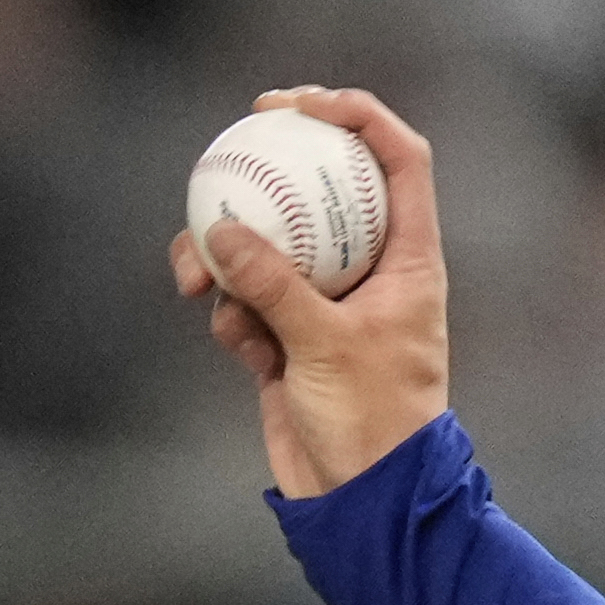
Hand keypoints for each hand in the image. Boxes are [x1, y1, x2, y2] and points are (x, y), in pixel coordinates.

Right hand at [167, 87, 450, 497]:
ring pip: (271, 245)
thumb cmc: (372, 424)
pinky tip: (237, 346)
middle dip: (276, 165)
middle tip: (236, 137)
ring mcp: (328, 305)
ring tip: (195, 277)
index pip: (400, 162)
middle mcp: (372, 274)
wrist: (362, 501)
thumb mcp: (324, 348)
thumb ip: (274, 286)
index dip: (360, 117)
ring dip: (229, 255)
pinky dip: (233, 314)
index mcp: (409, 261)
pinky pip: (248, 300)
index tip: (305, 103)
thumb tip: (218, 231)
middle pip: (325, 189)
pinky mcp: (289, 339)